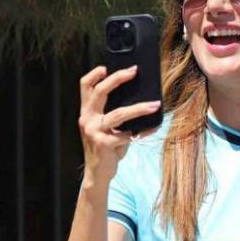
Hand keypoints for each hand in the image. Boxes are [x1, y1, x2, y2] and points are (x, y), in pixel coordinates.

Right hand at [77, 65, 159, 187]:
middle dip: (118, 78)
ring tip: (154, 105)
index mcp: (87, 112)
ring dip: (139, 108)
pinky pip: (126, 135)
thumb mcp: (108, 128)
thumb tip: (144, 99)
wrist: (98, 173)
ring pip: (118, 114)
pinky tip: (152, 129)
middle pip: (99, 92)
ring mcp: (94, 131)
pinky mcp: (103, 144)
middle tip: (134, 71)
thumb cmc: (107, 148)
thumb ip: (118, 114)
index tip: (107, 66)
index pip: (85, 86)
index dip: (95, 74)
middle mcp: (87, 119)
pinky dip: (142, 132)